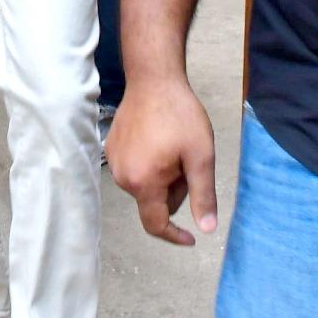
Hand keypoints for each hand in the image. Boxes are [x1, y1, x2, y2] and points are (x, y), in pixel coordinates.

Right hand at [106, 78, 217, 246]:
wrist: (153, 80)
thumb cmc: (180, 116)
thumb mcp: (201, 157)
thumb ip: (203, 195)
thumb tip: (207, 229)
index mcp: (143, 182)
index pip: (155, 224)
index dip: (174, 236)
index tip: (192, 238)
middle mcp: (122, 177)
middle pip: (153, 202)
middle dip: (173, 190)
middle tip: (187, 161)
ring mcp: (113, 162)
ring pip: (144, 185)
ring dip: (161, 177)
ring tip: (172, 147)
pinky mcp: (110, 148)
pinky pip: (134, 169)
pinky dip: (149, 164)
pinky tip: (158, 140)